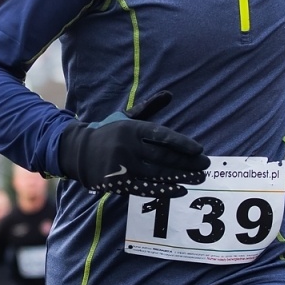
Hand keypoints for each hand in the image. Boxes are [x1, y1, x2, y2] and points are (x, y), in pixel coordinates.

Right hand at [57, 90, 208, 196]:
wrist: (78, 152)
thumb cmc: (108, 133)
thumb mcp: (126, 116)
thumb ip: (149, 107)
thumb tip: (169, 94)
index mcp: (131, 128)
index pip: (161, 135)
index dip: (181, 143)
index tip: (199, 149)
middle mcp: (128, 146)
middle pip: (163, 156)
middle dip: (187, 162)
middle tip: (205, 165)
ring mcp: (123, 166)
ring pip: (158, 174)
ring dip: (181, 177)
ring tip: (199, 178)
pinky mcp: (118, 183)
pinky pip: (146, 188)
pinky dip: (164, 190)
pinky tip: (180, 190)